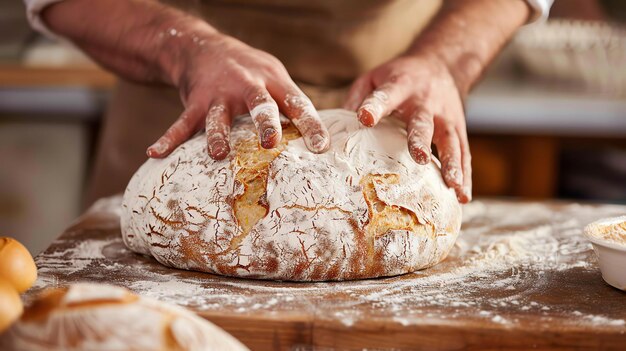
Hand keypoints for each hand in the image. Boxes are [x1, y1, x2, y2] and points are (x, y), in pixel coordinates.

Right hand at [147, 34, 329, 159]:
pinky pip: (181, 123)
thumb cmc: (249, 71)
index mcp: (273, 81)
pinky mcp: (195, 102)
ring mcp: (219, 95)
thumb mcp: (275, 77)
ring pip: (219, 117)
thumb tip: (318, 141)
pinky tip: (155, 152)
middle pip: (259, 104)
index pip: (297, 103)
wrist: (203, 47)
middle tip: (270, 143)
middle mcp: (247, 86)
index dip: (310, 125)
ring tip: (218, 155)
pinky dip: (168, 139)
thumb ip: (291, 104)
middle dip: (265, 123)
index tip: (321, 147)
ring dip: (218, 135)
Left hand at [344, 54, 471, 202]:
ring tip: (452, 186)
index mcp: (400, 86)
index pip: (385, 96)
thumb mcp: (374, 77)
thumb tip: (340, 129)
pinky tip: (462, 196)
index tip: (365, 118)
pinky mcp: (458, 128)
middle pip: (423, 122)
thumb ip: (358, 99)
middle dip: (421, 140)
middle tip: (420, 158)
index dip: (374, 106)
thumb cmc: (399, 77)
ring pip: (451, 141)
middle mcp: (425, 102)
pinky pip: (463, 153)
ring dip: (452, 164)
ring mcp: (445, 116)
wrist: (439, 64)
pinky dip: (465, 174)